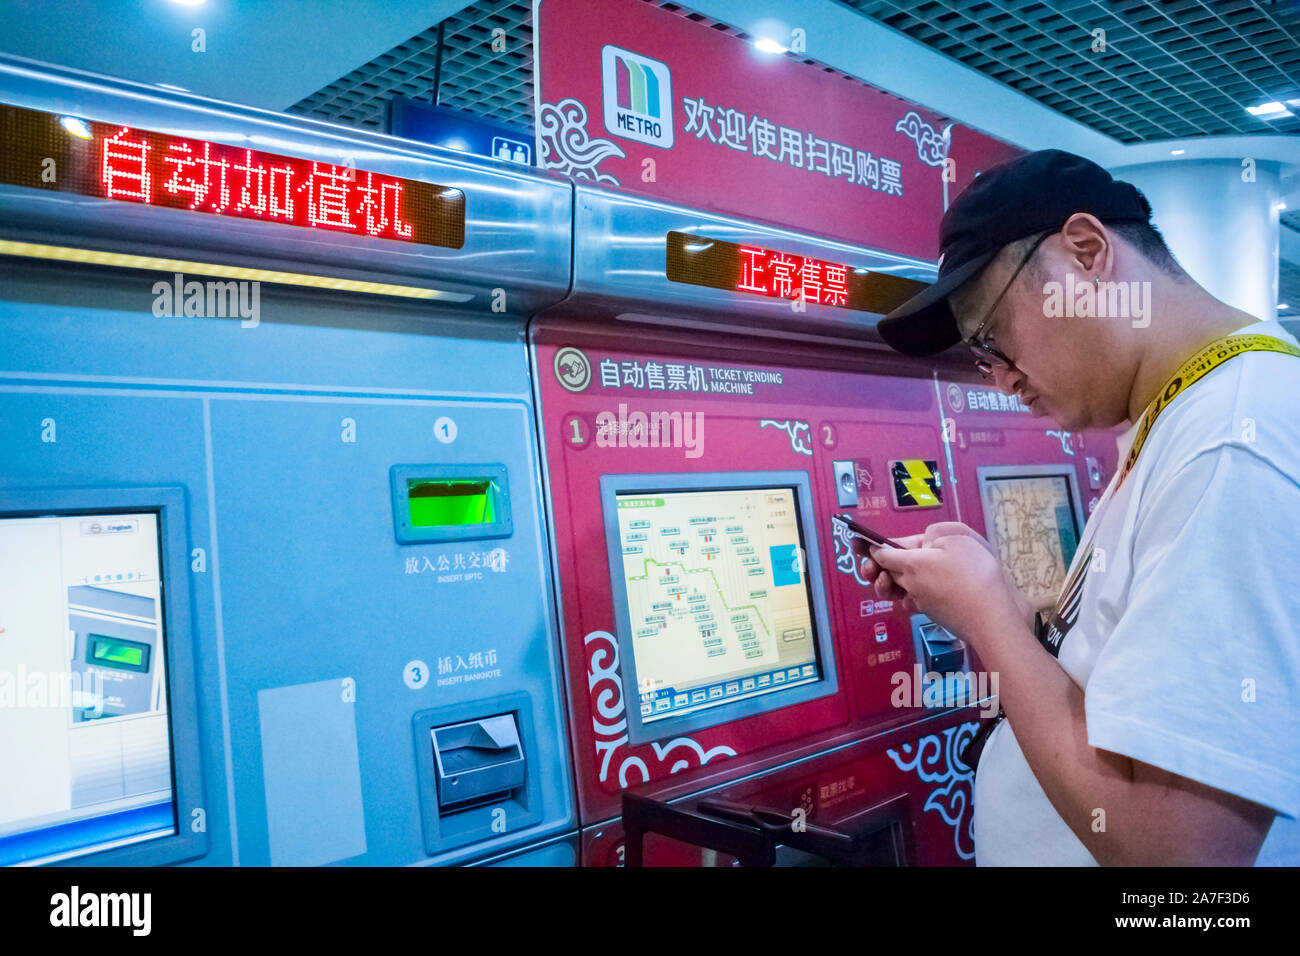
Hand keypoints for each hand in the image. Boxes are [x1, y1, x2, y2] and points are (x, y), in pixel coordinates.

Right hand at [851, 521, 1034, 628]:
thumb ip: (890, 557)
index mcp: (945, 534)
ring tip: (892, 597)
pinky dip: (917, 599)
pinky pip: (931, 593)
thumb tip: (875, 549)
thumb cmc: (952, 588)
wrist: (994, 622)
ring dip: (898, 588)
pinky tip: (911, 607)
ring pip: (917, 579)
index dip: (879, 548)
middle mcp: (952, 549)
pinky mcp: (961, 594)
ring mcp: (958, 573)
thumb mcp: (915, 567)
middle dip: (887, 572)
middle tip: (876, 584)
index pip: (904, 540)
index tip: (857, 553)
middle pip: (908, 560)